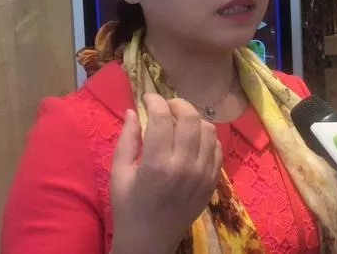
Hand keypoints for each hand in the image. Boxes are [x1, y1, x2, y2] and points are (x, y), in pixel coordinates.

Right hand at [110, 94, 221, 253]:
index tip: (147, 97)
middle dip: (177, 104)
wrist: (150, 241)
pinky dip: (206, 137)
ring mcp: (203, 174)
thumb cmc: (129, 207)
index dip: (155, 100)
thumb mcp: (119, 173)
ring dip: (193, 119)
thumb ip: (127, 139)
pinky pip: (217, 148)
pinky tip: (192, 139)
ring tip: (179, 122)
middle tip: (165, 106)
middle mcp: (185, 166)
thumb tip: (133, 110)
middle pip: (190, 118)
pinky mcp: (213, 181)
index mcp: (157, 164)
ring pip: (208, 130)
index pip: (163, 117)